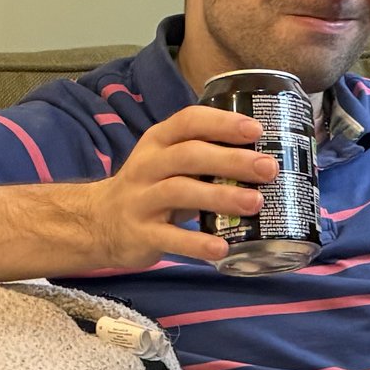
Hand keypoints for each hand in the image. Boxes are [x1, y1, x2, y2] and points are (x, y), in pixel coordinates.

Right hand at [85, 104, 276, 267]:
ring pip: (180, 192)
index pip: (188, 121)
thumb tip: (270, 157)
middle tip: (268, 168)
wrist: (99, 222)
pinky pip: (169, 237)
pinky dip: (197, 243)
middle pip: (189, 155)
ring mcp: (141, 199)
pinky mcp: (139, 233)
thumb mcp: (170, 162)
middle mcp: (147, 166)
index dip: (222, 124)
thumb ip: (207, 156)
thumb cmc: (152, 187)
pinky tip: (223, 247)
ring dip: (220, 196)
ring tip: (256, 203)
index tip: (256, 130)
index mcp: (159, 141)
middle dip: (231, 160)